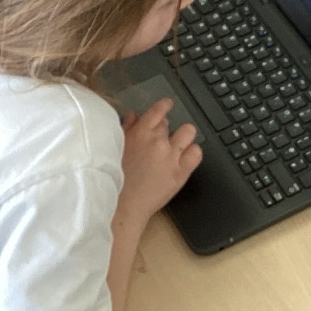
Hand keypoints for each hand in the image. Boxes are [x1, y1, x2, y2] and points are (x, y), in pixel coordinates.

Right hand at [115, 98, 200, 226]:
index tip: (167, 105)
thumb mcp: (115, 148)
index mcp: (140, 133)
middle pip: (169, 124)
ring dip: (182, 137)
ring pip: (188, 132)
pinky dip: (192, 153)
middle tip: (158, 141)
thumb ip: (126, 129)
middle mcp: (158, 141)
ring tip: (175, 147)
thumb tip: (134, 116)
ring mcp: (172, 156)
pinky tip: (184, 158)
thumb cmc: (114, 179)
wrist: (121, 206)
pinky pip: (196, 153)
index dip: (164, 106)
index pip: (159, 110)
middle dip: (164, 130)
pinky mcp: (181, 173)